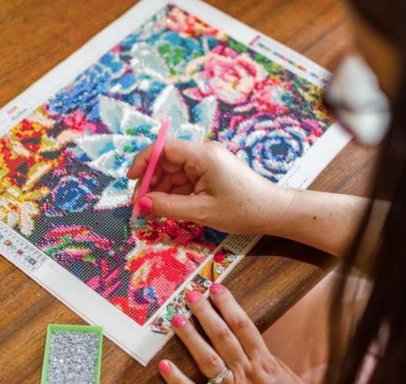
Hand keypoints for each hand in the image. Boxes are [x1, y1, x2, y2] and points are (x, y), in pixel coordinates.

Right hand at [126, 139, 292, 234]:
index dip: (144, 161)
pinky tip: (165, 209)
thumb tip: (142, 203)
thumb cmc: (243, 210)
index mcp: (203, 155)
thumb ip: (169, 206)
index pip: (165, 148)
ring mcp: (206, 164)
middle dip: (150, 182)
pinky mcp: (209, 174)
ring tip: (150, 212)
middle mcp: (203, 154)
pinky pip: (184, 181)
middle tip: (139, 205)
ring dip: (160, 191)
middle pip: (166, 161)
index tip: (131, 179)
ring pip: (173, 173)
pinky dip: (173, 194)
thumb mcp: (202, 211)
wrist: (273, 212)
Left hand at [158, 284, 310, 383]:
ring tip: (177, 319)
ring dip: (191, 338)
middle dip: (206, 314)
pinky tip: (164, 365)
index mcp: (264, 364)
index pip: (244, 327)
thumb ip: (264, 354)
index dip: (229, 305)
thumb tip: (247, 330)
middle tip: (191, 295)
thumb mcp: (285, 374)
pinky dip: (178, 381)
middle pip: (223, 338)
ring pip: (208, 361)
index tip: (216, 288)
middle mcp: (247, 376)